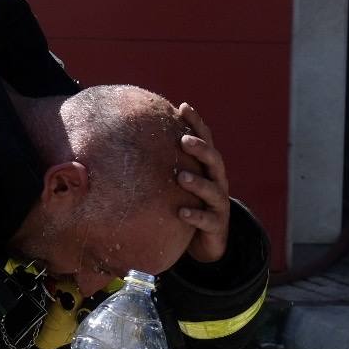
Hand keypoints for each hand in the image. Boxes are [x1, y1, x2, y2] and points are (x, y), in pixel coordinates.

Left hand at [176, 102, 229, 262]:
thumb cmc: (188, 205)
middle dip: (201, 149)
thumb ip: (164, 164)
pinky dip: (195, 215)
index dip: (197, 123)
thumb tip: (129, 141)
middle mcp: (217, 182)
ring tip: (181, 177)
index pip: (206, 141)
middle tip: (184, 141)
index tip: (184, 106)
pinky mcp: (216, 226)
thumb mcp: (178, 184)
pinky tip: (181, 212)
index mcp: (208, 169)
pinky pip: (207, 220)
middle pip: (214, 161)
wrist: (206, 242)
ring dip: (198, 182)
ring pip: (213, 190)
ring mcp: (218, 205)